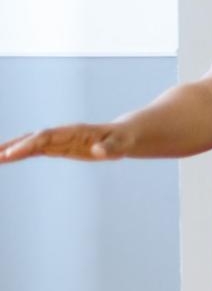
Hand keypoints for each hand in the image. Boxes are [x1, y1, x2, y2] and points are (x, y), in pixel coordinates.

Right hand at [0, 123, 135, 163]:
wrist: (122, 136)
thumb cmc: (122, 140)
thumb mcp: (121, 145)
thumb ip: (110, 148)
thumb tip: (98, 152)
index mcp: (74, 132)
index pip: (46, 137)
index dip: (28, 144)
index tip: (11, 154)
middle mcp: (63, 134)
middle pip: (32, 138)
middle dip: (12, 146)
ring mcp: (59, 140)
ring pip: (30, 144)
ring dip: (11, 149)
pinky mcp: (59, 148)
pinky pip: (35, 150)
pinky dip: (20, 153)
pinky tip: (5, 158)